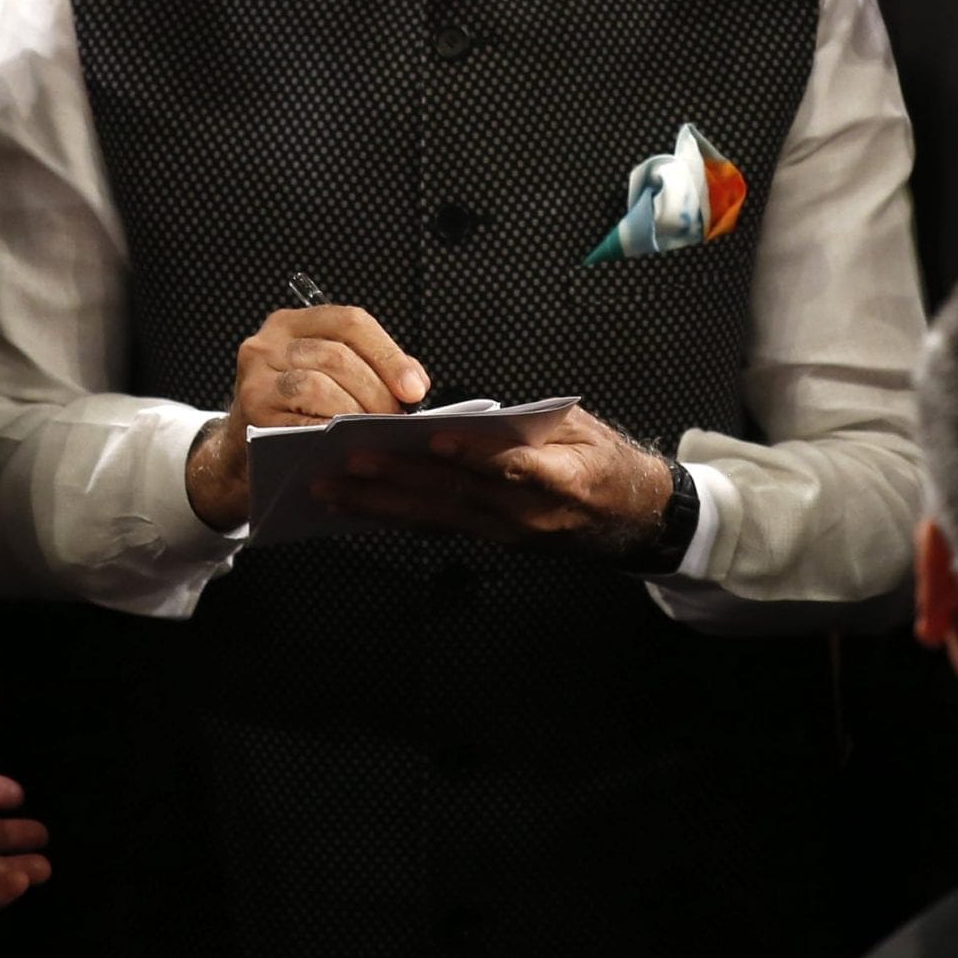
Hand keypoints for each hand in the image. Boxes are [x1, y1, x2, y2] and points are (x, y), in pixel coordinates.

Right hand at [183, 303, 428, 531]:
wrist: (244, 453)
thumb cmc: (296, 411)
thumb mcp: (326, 377)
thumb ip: (370, 369)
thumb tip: (414, 383)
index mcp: (292, 323)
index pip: (349, 322)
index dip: (388, 354)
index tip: (416, 388)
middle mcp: (268, 343)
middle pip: (337, 355)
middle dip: (376, 390)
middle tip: (396, 418)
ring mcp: (255, 377)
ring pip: (318, 385)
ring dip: (354, 411)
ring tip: (372, 429)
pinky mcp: (250, 413)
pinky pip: (299, 421)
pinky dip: (329, 432)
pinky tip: (344, 443)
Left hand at [313, 406, 677, 560]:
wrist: (626, 515)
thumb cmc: (602, 461)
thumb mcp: (583, 428)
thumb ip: (535, 423)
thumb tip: (482, 418)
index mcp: (561, 478)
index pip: (513, 466)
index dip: (474, 454)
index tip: (435, 438)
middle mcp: (526, 514)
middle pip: (457, 495)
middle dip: (399, 478)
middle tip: (350, 459)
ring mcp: (503, 533)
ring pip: (435, 518)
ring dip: (379, 504)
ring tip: (331, 486)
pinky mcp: (487, 539)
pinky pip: (434, 528)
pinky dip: (391, 517)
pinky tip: (353, 507)